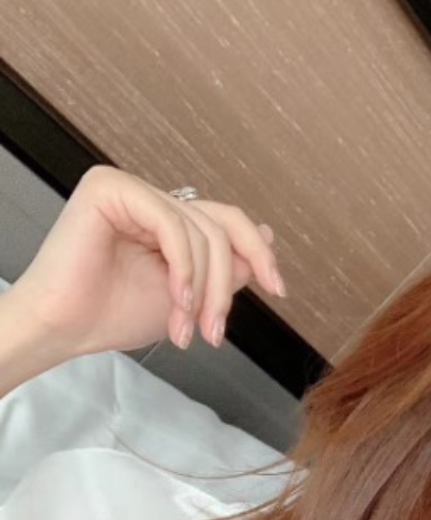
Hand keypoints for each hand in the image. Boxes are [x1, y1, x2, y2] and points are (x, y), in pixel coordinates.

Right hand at [11, 164, 286, 361]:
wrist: (64, 330)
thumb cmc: (113, 314)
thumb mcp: (189, 294)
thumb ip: (224, 266)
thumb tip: (266, 235)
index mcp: (164, 217)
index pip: (225, 222)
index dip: (257, 251)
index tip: (278, 288)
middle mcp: (148, 196)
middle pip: (219, 225)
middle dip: (225, 284)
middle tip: (215, 331)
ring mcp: (129, 188)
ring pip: (200, 230)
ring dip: (202, 288)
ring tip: (187, 329)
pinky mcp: (109, 188)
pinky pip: (171, 223)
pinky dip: (183, 267)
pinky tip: (176, 301)